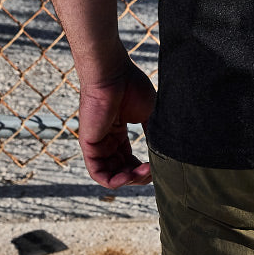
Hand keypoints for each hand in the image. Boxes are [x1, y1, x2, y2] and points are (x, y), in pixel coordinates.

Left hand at [76, 57, 157, 188]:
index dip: (143, 169)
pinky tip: (128, 177)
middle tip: (152, 172)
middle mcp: (107, 141)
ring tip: (144, 172)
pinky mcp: (89, 146)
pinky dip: (113, 181)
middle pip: (121, 171)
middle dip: (138, 177)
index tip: (159, 167)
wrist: (114, 74)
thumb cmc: (131, 86)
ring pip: (111, 175)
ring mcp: (97, 144)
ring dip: (129, 180)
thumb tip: (164, 155)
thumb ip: (154, 135)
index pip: (129, 161)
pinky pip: (98, 173)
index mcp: (118, 133)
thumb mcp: (149, 114)